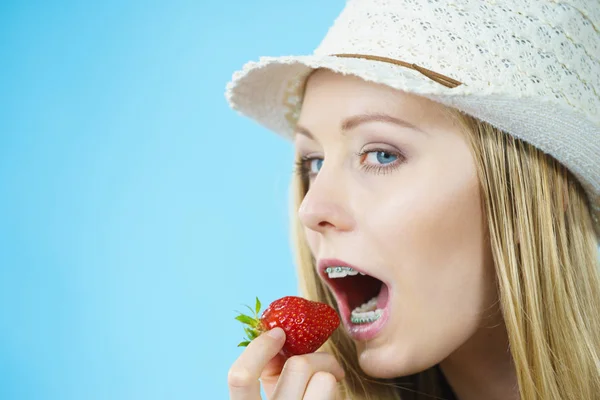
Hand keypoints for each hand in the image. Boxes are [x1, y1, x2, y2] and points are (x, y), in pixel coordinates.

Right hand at [228, 327, 345, 398]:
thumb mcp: (270, 398)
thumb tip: (280, 342)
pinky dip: (338, 393)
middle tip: (327, 365)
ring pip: (325, 380)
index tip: (279, 333)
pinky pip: (336, 396)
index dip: (259, 348)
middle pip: (297, 366)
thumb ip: (268, 374)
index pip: (240, 378)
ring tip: (330, 387)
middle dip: (317, 357)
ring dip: (331, 377)